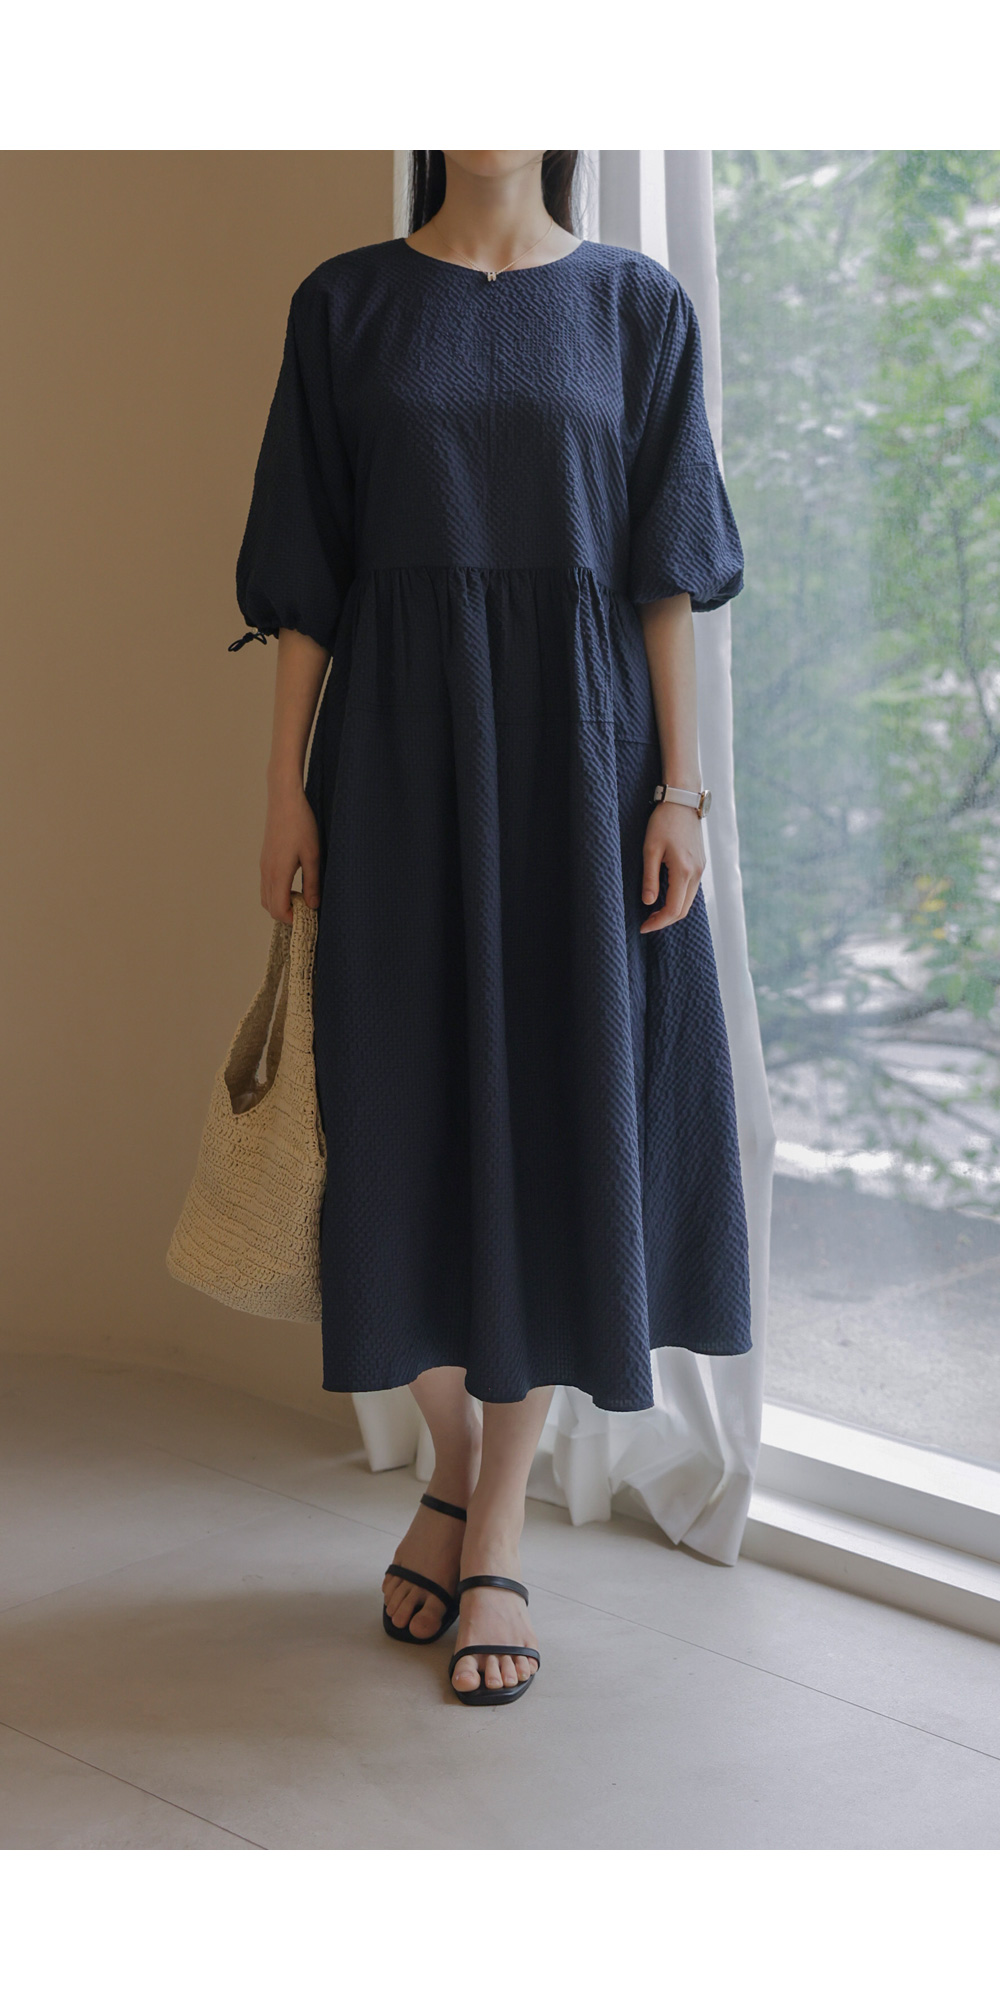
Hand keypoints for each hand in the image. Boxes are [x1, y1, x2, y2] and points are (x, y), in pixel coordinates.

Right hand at [260, 780, 320, 924]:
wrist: (284, 800)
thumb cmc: (301, 825)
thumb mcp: (313, 856)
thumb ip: (313, 883)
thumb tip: (312, 906)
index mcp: (278, 874)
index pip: (279, 910)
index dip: (292, 920)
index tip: (309, 918)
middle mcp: (267, 872)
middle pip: (269, 907)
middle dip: (286, 915)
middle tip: (306, 911)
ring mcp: (263, 866)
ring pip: (266, 897)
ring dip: (281, 904)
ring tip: (302, 898)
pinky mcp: (265, 859)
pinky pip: (266, 885)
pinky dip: (277, 893)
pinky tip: (294, 885)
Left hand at [639, 801, 704, 932]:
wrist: (682, 801)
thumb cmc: (663, 822)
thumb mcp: (650, 849)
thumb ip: (650, 878)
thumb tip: (649, 903)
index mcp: (684, 871)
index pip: (674, 909)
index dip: (658, 922)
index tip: (643, 927)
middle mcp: (696, 873)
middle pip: (684, 910)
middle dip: (665, 920)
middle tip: (646, 923)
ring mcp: (701, 869)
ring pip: (689, 901)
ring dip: (672, 910)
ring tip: (652, 912)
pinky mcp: (700, 864)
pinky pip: (691, 890)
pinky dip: (678, 899)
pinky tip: (664, 897)